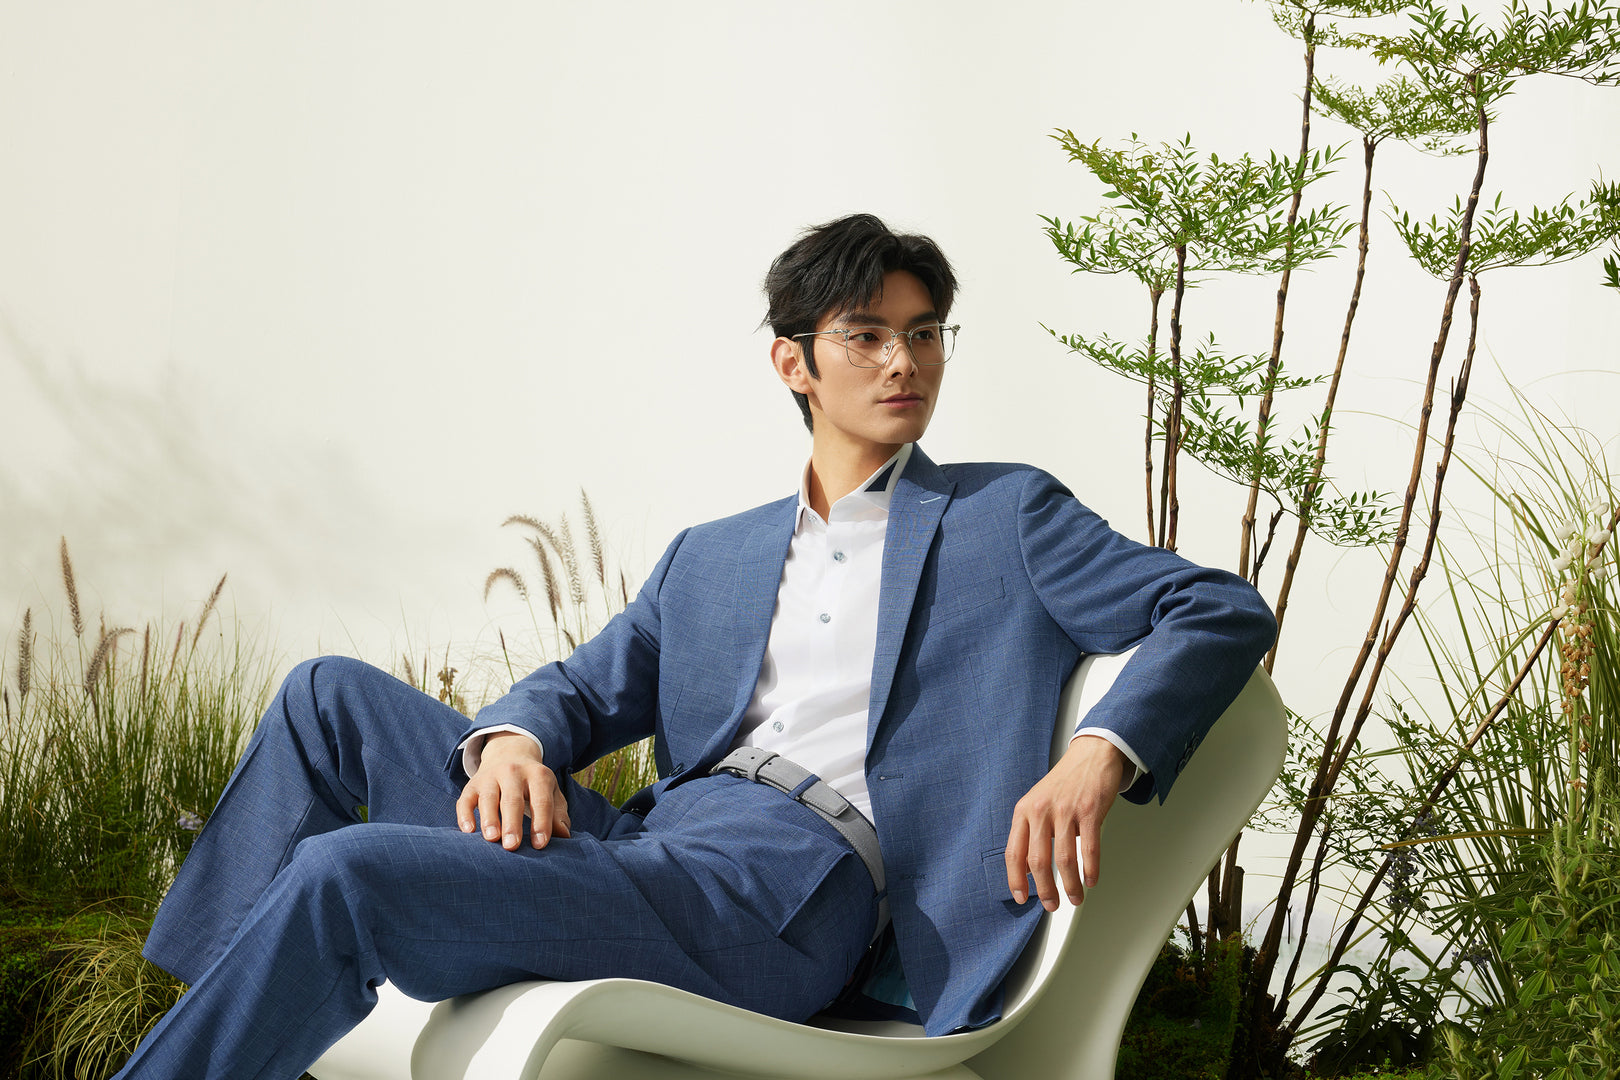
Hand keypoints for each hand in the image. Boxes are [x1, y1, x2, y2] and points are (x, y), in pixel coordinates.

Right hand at [456, 732, 570, 849]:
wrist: (510, 752)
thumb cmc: (534, 783)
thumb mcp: (551, 792)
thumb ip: (558, 813)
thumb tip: (565, 837)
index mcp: (538, 775)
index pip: (541, 800)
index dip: (541, 822)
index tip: (540, 845)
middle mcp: (513, 772)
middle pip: (512, 799)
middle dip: (512, 823)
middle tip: (512, 846)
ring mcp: (490, 777)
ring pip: (488, 798)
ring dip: (489, 818)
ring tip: (492, 838)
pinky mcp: (472, 784)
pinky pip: (465, 800)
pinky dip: (464, 814)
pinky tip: (468, 831)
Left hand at [1004, 734, 1125, 910]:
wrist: (1091, 755)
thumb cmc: (1064, 783)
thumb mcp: (1038, 803)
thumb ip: (1030, 832)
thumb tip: (1028, 871)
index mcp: (1024, 810)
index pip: (1013, 852)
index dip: (1016, 879)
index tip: (1021, 898)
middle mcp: (1041, 810)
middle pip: (1037, 861)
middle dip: (1045, 890)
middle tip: (1051, 904)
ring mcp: (1065, 810)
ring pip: (1063, 859)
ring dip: (1070, 885)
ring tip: (1074, 898)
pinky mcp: (1089, 810)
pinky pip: (1089, 848)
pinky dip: (1090, 869)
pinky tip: (1090, 880)